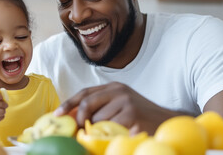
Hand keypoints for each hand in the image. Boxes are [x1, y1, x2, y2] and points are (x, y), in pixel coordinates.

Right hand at [0, 89, 7, 129]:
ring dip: (3, 111)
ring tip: (0, 111)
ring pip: (3, 111)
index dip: (1, 96)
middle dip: (4, 105)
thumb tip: (3, 93)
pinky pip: (2, 117)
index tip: (0, 98)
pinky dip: (1, 116)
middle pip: (2, 103)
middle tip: (3, 105)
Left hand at [54, 82, 180, 134]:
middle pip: (87, 103)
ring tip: (112, 131)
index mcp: (114, 87)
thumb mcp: (120, 105)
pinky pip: (109, 128)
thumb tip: (75, 117)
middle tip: (79, 130)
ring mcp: (126, 101)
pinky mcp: (131, 115)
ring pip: (97, 119)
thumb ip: (101, 106)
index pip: (85, 92)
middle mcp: (119, 91)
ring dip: (99, 130)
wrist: (165, 120)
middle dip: (80, 119)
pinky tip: (119, 133)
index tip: (57, 114)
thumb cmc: (139, 115)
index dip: (69, 103)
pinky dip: (109, 134)